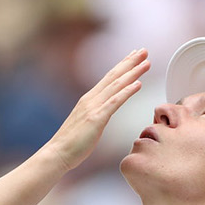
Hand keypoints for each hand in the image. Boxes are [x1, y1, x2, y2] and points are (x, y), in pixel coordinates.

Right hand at [44, 49, 148, 170]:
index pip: (109, 78)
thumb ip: (96, 114)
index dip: (123, 65)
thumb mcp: (87, 123)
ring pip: (116, 85)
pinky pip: (114, 102)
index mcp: (89, 99)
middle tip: (144, 51)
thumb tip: (104, 111)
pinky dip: (127, 92)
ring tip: (146, 63)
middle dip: (130, 62)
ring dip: (133, 73)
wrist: (57, 154)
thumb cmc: (72, 144)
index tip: (134, 56)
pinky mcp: (96, 119)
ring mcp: (93, 107)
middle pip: (114, 76)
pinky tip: (138, 84)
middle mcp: (91, 99)